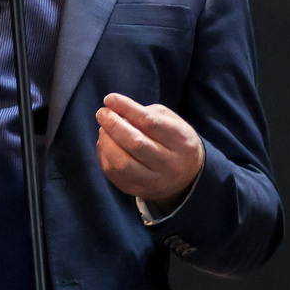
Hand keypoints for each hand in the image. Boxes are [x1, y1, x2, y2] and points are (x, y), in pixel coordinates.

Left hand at [95, 93, 204, 209]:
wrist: (186, 176)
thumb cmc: (172, 139)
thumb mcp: (169, 121)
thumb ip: (145, 113)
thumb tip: (114, 109)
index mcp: (181, 141)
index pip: (151, 123)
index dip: (127, 108)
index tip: (110, 99)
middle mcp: (170, 164)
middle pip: (136, 143)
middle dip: (113, 125)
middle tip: (102, 113)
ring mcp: (155, 181)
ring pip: (122, 163)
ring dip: (106, 142)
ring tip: (103, 129)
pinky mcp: (139, 191)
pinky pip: (114, 173)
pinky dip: (104, 155)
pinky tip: (105, 144)